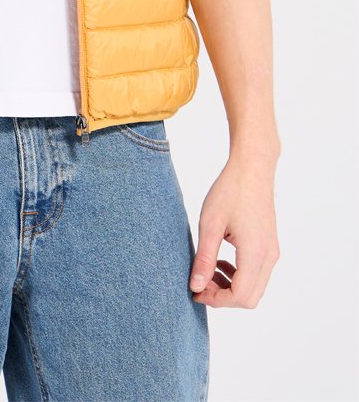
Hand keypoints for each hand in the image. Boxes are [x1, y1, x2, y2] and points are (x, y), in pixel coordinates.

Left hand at [190, 149, 279, 308]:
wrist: (253, 168)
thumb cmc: (230, 191)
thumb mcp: (210, 224)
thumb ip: (204, 258)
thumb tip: (196, 287)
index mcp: (255, 253)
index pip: (239, 296)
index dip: (216, 300)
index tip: (195, 290)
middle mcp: (269, 257)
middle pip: (249, 298)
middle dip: (223, 297)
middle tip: (200, 281)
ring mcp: (272, 252)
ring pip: (254, 288)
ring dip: (230, 286)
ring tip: (208, 269)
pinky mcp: (270, 245)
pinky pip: (257, 273)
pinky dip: (239, 275)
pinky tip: (221, 260)